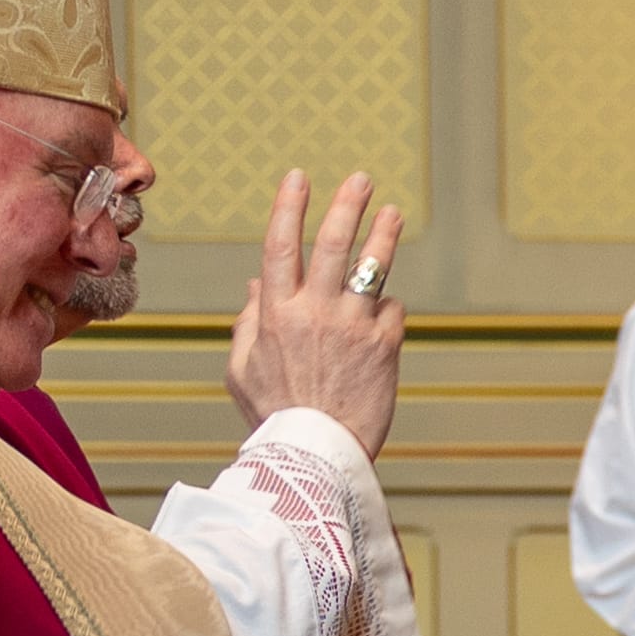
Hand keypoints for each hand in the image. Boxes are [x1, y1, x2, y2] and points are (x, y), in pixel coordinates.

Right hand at [230, 168, 407, 454]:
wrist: (317, 457)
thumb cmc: (274, 417)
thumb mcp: (241, 371)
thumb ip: (248, 323)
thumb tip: (255, 284)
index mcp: (276, 315)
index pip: (281, 246)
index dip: (290, 207)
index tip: (299, 178)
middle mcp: (316, 313)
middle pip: (334, 244)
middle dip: (348, 205)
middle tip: (361, 179)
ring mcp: (353, 327)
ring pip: (372, 267)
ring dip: (384, 235)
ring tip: (392, 214)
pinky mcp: (385, 346)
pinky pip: (390, 311)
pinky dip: (386, 310)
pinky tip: (382, 320)